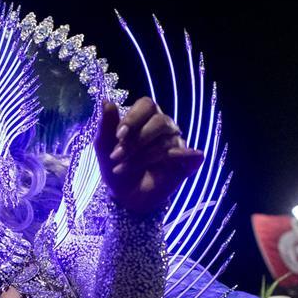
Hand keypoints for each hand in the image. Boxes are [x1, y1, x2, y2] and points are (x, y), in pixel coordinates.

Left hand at [95, 98, 203, 214]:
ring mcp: (177, 144)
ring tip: (123, 168)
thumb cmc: (115, 166)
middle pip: (160, 121)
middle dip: (137, 140)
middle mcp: (165, 128)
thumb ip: (106, 124)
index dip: (133, 118)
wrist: (124, 195)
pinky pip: (193, 156)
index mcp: (146, 118)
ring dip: (142, 156)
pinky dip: (184, 157)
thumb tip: (105, 101)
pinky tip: (169, 163)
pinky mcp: (187, 163)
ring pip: (167, 142)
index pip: (147, 105)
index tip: (119, 136)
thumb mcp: (104, 146)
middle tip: (117, 156)